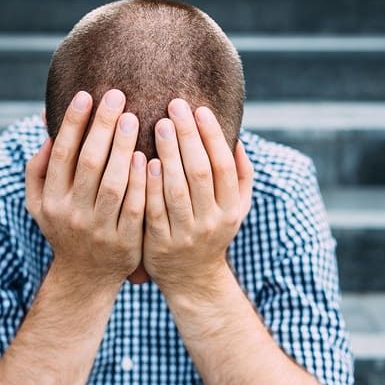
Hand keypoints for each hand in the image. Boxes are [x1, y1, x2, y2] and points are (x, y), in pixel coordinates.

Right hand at [25, 88, 146, 287]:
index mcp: (51, 200)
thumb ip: (38, 166)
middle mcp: (72, 214)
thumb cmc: (64, 227)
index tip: (86, 94)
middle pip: (89, 164)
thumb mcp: (40, 203)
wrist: (85, 277)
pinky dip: (141, 182)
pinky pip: (135, 207)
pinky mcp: (124, 242)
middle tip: (117, 96)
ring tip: (134, 118)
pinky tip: (148, 156)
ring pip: (113, 184)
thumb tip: (45, 124)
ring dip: (123, 149)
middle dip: (102, 127)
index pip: (61, 154)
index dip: (73, 123)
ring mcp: (99, 230)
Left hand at [143, 98, 253, 296]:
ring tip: (158, 124)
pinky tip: (143, 160)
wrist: (192, 278)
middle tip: (174, 106)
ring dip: (168, 154)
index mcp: (231, 208)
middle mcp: (211, 221)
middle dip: (188, 137)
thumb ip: (241, 176)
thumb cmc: (212, 231)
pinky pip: (153, 210)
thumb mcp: (235, 209)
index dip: (212, 135)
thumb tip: (237, 138)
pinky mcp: (160, 244)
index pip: (223, 165)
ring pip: (176, 189)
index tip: (198, 108)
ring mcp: (185, 234)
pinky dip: (149, 185)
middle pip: (199, 172)